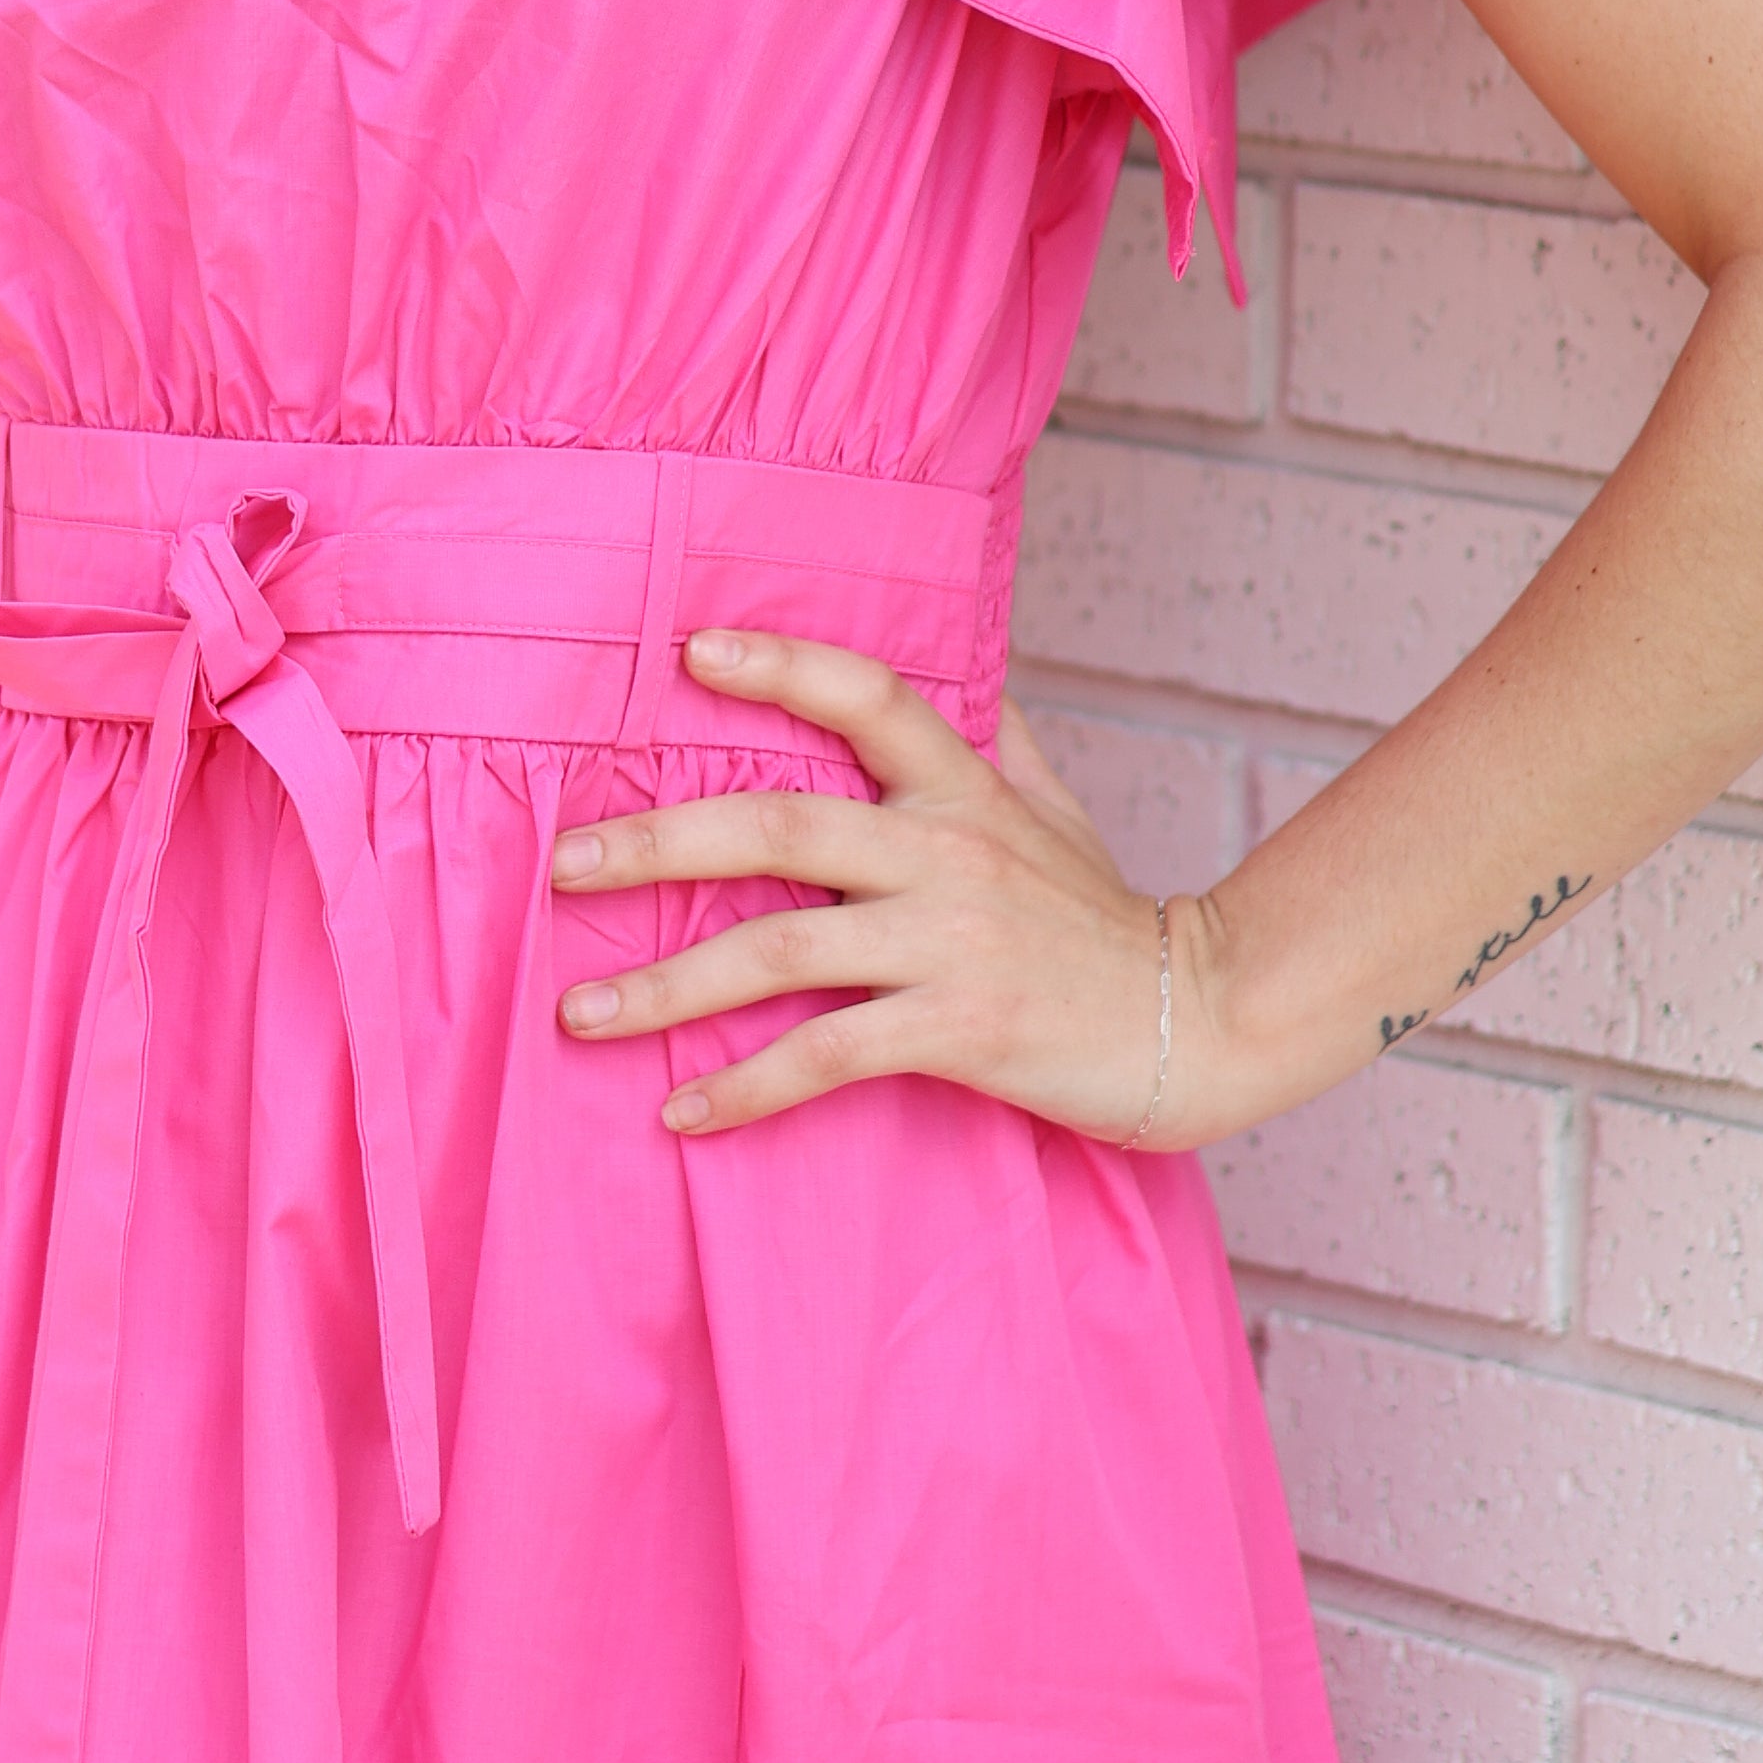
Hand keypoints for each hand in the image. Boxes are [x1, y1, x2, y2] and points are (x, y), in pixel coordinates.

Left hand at [547, 623, 1235, 1145]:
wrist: (1196, 1021)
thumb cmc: (1105, 920)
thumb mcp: (1058, 813)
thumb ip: (1000, 743)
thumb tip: (969, 675)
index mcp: (964, 788)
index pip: (870, 696)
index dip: (781, 665)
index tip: (689, 652)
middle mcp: (949, 850)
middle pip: (778, 828)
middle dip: (658, 843)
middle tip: (565, 866)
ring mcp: (952, 940)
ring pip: (781, 950)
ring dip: (668, 985)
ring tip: (582, 1013)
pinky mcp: (960, 1031)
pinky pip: (827, 1055)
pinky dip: (746, 1085)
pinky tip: (681, 1109)